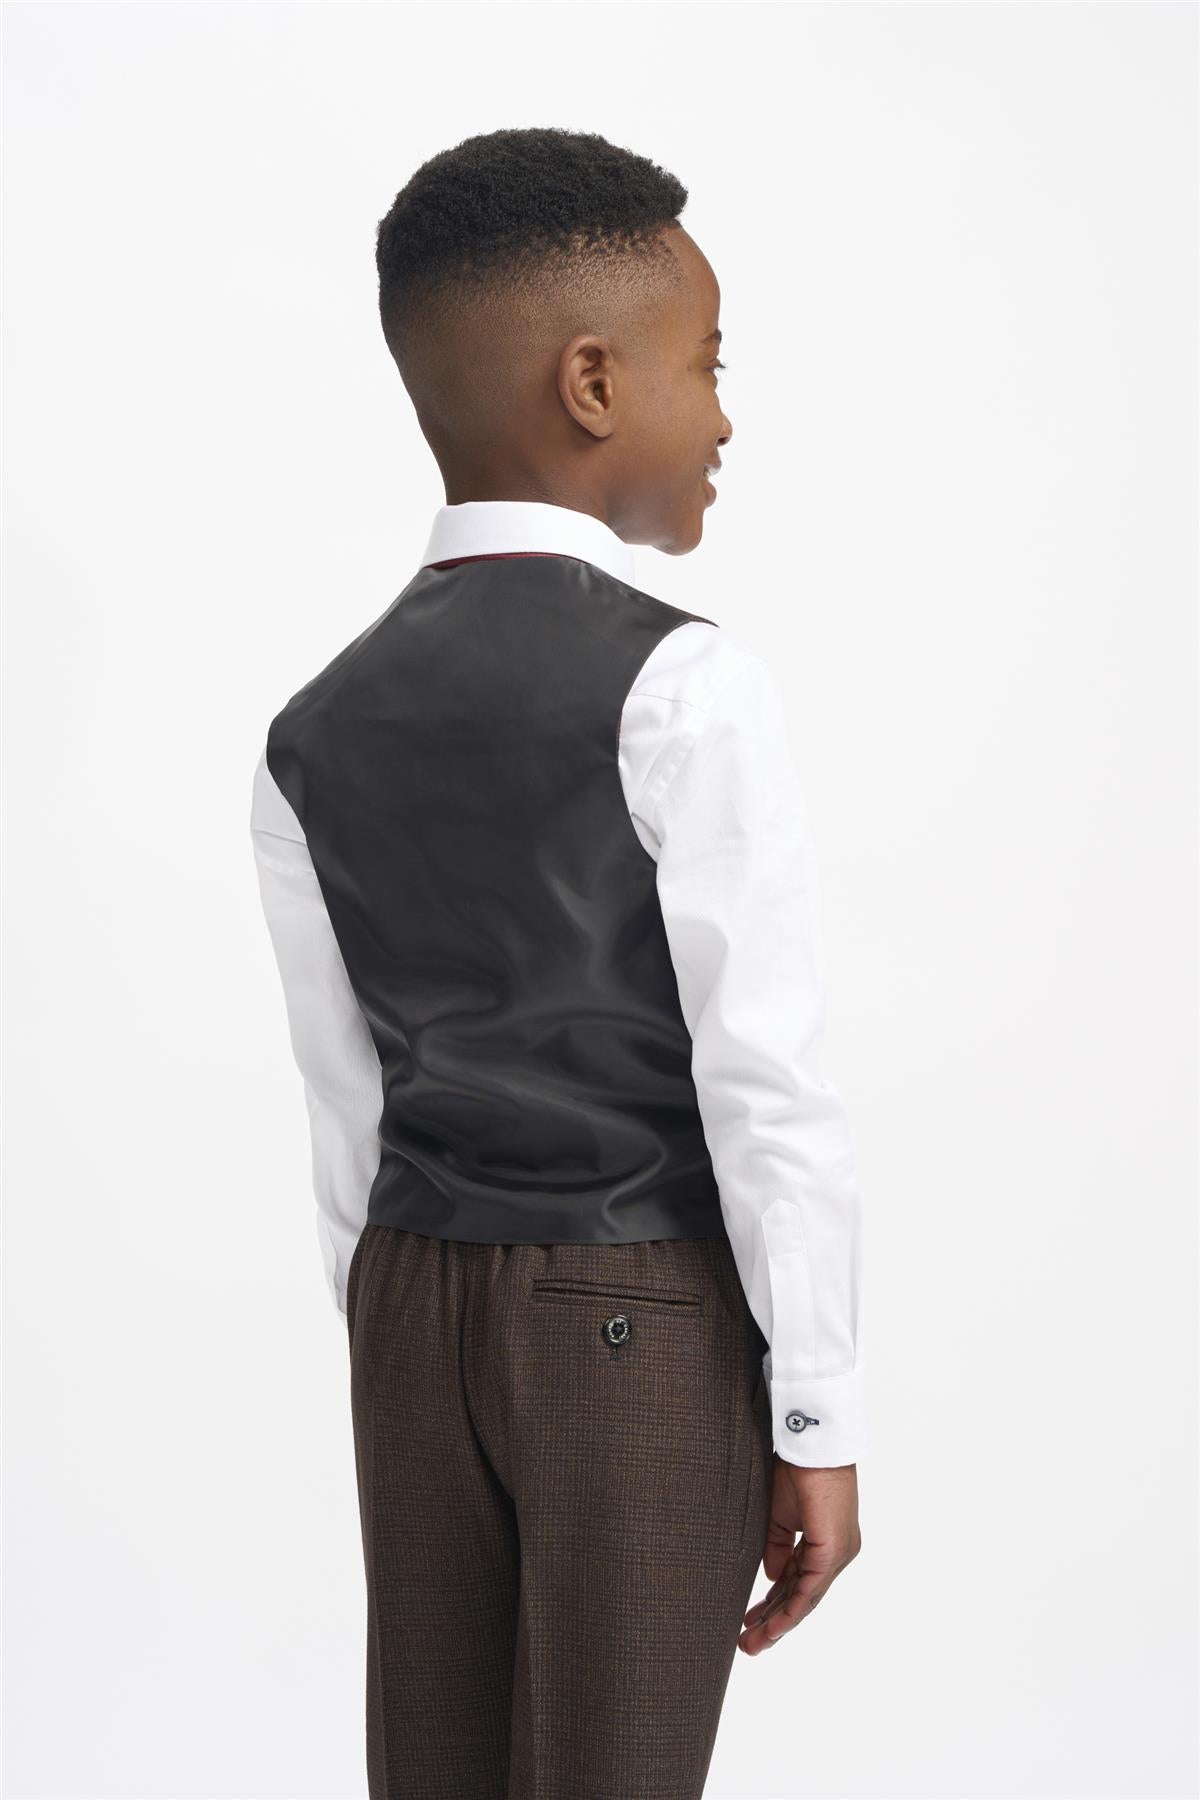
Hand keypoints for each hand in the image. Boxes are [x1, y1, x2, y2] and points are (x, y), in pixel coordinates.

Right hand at [738, 1458, 860, 1654]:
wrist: (810, 1445)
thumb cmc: (797, 1470)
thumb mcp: (780, 1516)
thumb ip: (778, 1548)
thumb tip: (773, 1578)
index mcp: (824, 1542)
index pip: (797, 1582)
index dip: (775, 1603)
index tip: (752, 1621)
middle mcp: (836, 1553)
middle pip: (801, 1597)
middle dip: (773, 1622)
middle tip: (749, 1644)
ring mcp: (838, 1554)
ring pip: (805, 1599)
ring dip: (778, 1624)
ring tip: (753, 1644)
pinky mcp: (833, 1550)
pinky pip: (810, 1590)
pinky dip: (790, 1610)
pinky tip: (773, 1628)